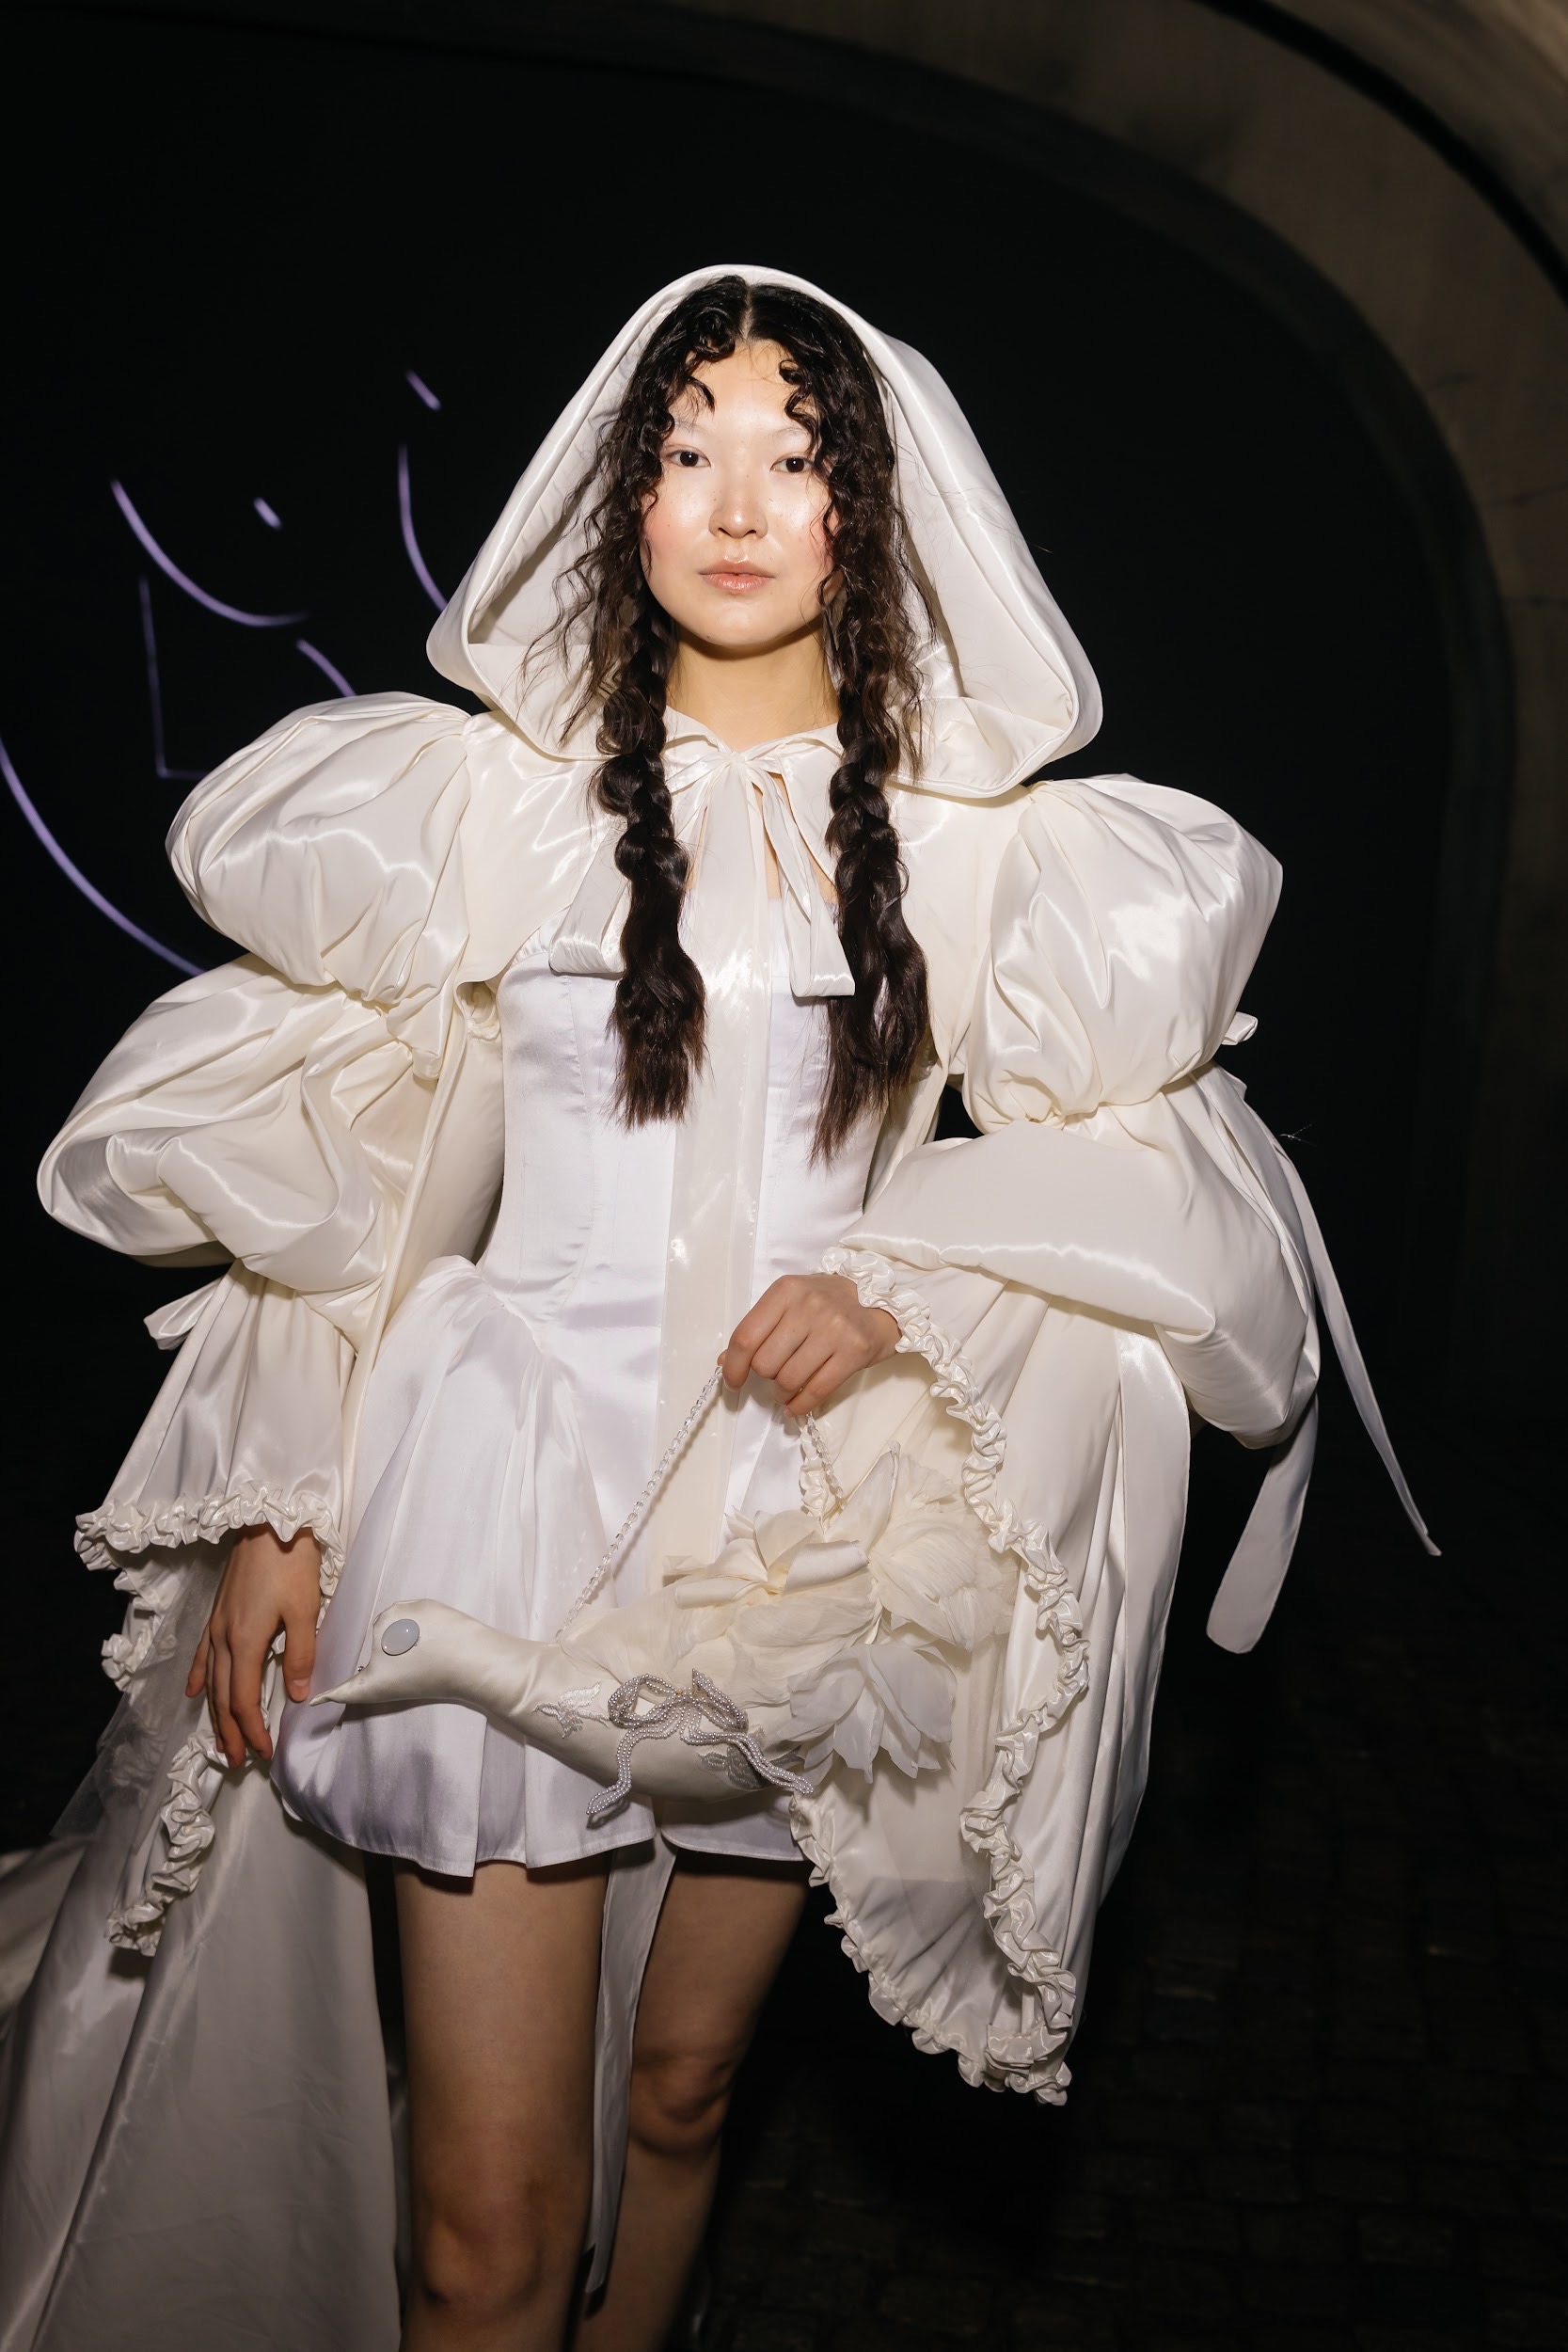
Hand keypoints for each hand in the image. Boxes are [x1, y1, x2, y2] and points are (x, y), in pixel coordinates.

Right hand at [184, 1522, 322, 1767]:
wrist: (269, 1521)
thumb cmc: (291, 1563)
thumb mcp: (306, 1609)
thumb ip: (301, 1654)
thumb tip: (297, 1696)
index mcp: (246, 1641)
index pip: (243, 1699)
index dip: (251, 1729)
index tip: (263, 1752)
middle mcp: (224, 1639)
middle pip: (222, 1697)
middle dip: (229, 1732)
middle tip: (236, 1761)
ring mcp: (217, 1626)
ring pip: (211, 1681)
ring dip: (214, 1714)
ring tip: (219, 1740)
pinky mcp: (217, 1613)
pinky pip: (202, 1654)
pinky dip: (198, 1677)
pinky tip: (194, 1693)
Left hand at [720, 1273, 899, 1417]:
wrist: (881, 1301)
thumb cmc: (828, 1303)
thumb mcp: (790, 1303)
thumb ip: (759, 1328)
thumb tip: (726, 1361)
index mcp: (786, 1291)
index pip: (746, 1336)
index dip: (734, 1366)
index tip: (733, 1381)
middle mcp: (809, 1307)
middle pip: (765, 1362)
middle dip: (764, 1376)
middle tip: (774, 1373)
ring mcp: (833, 1329)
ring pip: (788, 1379)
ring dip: (781, 1393)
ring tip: (785, 1389)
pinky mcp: (854, 1351)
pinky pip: (816, 1390)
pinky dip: (800, 1405)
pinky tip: (794, 1407)